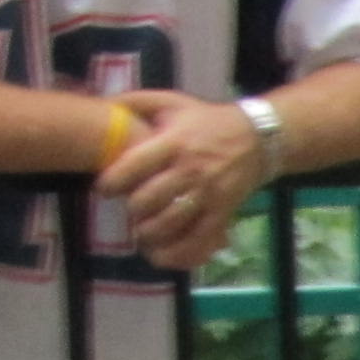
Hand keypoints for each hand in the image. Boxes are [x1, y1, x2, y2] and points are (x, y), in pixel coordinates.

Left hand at [97, 91, 265, 272]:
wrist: (257, 139)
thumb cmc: (207, 120)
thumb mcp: (172, 101)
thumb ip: (136, 102)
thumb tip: (102, 105)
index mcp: (174, 142)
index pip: (136, 164)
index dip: (113, 181)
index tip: (103, 190)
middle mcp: (190, 170)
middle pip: (151, 199)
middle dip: (133, 210)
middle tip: (129, 211)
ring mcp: (209, 194)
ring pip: (172, 223)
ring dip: (150, 234)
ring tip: (141, 235)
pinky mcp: (223, 213)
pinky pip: (200, 240)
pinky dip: (179, 254)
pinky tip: (162, 258)